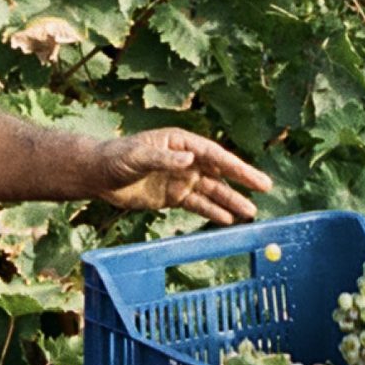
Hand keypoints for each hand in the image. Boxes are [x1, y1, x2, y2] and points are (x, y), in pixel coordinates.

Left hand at [96, 128, 271, 224]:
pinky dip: (212, 212)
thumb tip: (191, 158)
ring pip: (212, 191)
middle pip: (219, 171)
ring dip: (230, 201)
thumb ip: (164, 158)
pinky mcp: (173, 196)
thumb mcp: (138, 156)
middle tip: (266, 189)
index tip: (253, 176)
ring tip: (250, 214)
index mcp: (180, 142)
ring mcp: (181, 178)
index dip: (235, 166)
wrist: (98, 175)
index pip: (214, 154)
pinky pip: (197, 205)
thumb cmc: (116, 158)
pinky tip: (227, 221)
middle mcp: (185, 159)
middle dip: (242, 181)